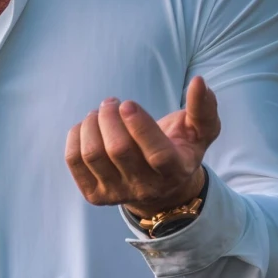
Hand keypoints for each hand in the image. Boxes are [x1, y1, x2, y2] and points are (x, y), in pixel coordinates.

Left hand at [65, 78, 219, 216]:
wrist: (158, 188)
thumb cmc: (181, 149)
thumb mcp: (201, 131)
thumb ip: (203, 108)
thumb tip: (198, 82)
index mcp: (174, 171)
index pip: (156, 153)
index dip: (140, 127)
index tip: (127, 104)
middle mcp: (144, 187)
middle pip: (118, 151)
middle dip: (110, 118)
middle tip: (112, 102)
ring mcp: (116, 194)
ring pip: (93, 155)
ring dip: (91, 125)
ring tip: (100, 112)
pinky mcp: (95, 195)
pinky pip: (75, 162)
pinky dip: (76, 137)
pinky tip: (86, 126)